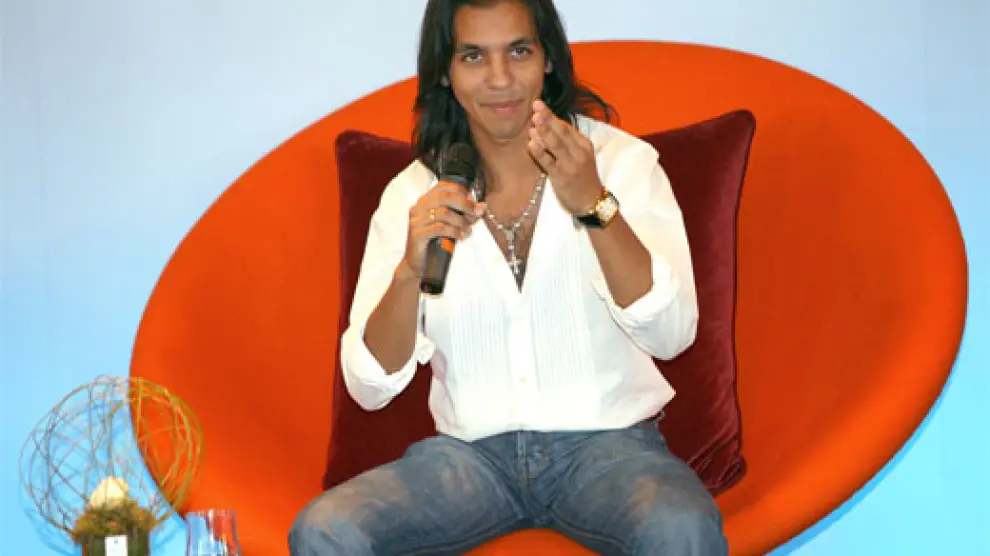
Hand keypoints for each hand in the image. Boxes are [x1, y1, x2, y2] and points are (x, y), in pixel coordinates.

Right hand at [397, 181, 485, 279]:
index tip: (473, 200)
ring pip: (443, 213)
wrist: (418, 265)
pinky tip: (461, 237)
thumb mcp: (450, 225)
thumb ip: (463, 215)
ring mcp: (416, 221)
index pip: (443, 186)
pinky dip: (454, 231)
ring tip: (468, 230)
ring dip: (460, 221)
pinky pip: (439, 228)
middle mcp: (418, 208)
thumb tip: (480, 207)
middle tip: (475, 214)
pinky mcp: (417, 234)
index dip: (460, 190)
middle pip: (444, 197)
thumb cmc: (435, 243)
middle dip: (464, 204)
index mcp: (425, 202)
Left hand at [527, 99, 603, 214]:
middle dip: (549, 118)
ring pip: (556, 145)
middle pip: (562, 132)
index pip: (567, 127)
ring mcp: (570, 164)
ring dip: (545, 131)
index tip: (539, 104)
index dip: (552, 116)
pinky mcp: (562, 177)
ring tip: (534, 120)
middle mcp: (579, 152)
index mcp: (584, 144)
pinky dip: (540, 153)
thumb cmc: (582, 177)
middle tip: (536, 106)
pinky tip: (531, 144)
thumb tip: (544, 126)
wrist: (591, 201)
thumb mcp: (579, 156)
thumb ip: (565, 142)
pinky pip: (549, 163)